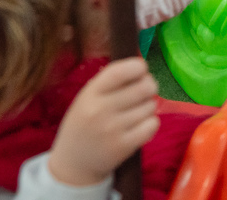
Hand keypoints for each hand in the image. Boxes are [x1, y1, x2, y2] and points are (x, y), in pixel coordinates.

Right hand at [47, 57, 159, 186]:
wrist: (74, 162)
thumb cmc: (85, 122)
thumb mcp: (88, 97)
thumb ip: (111, 81)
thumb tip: (141, 64)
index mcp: (90, 93)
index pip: (120, 71)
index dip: (138, 67)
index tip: (141, 69)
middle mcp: (100, 110)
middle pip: (144, 87)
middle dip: (150, 85)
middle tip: (144, 91)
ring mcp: (113, 130)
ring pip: (150, 106)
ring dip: (148, 106)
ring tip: (135, 112)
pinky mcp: (124, 146)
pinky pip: (153, 124)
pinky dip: (151, 123)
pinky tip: (140, 126)